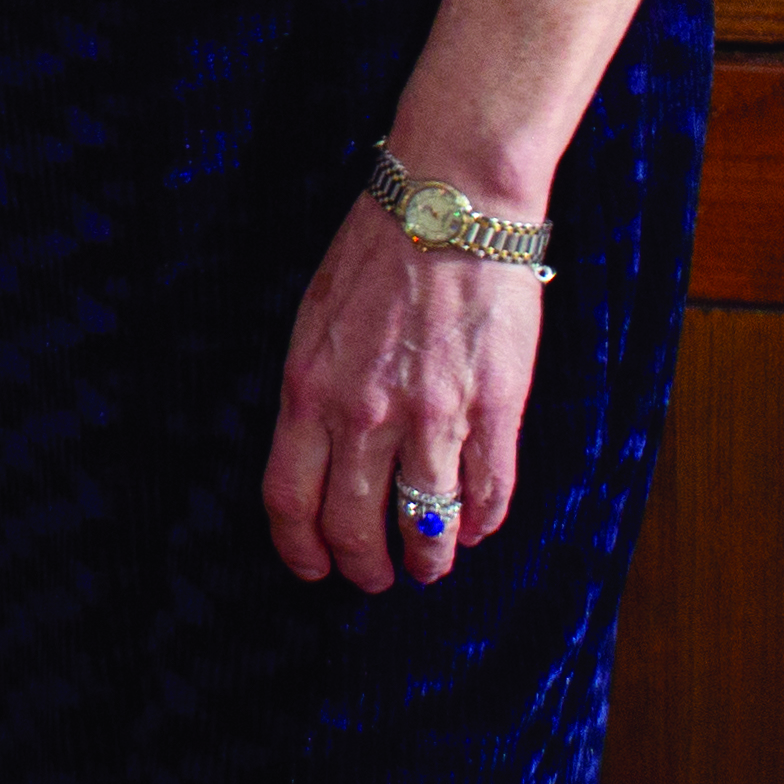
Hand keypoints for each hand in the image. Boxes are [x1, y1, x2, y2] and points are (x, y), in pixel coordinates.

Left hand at [264, 189, 541, 590]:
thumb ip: (315, 391)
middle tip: (376, 577)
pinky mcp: (494, 409)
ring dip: (429, 559)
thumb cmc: (376, 255)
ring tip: (431, 566)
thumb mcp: (314, 321)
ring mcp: (432, 416)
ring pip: (427, 523)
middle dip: (364, 566)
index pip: (289, 497)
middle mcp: (363, 414)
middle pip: (355, 525)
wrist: (450, 207)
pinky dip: (483, 523)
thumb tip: (320, 456)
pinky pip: (488, 491)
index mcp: (308, 389)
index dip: (300, 548)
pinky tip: (478, 531)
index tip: (312, 568)